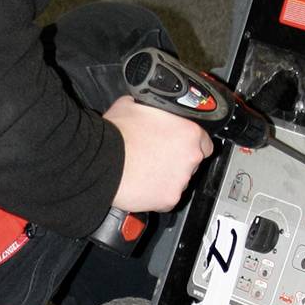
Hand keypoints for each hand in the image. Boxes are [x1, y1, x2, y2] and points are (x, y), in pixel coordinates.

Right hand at [103, 96, 212, 214]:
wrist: (100, 162)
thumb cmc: (115, 135)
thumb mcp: (133, 105)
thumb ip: (151, 108)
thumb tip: (146, 107)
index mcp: (188, 132)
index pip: (204, 140)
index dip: (188, 141)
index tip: (178, 143)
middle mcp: (191, 157)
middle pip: (192, 161)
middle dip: (176, 159)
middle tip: (155, 155)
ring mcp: (181, 181)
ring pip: (179, 179)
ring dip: (167, 176)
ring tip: (145, 170)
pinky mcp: (168, 200)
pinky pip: (166, 197)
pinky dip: (156, 193)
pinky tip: (142, 183)